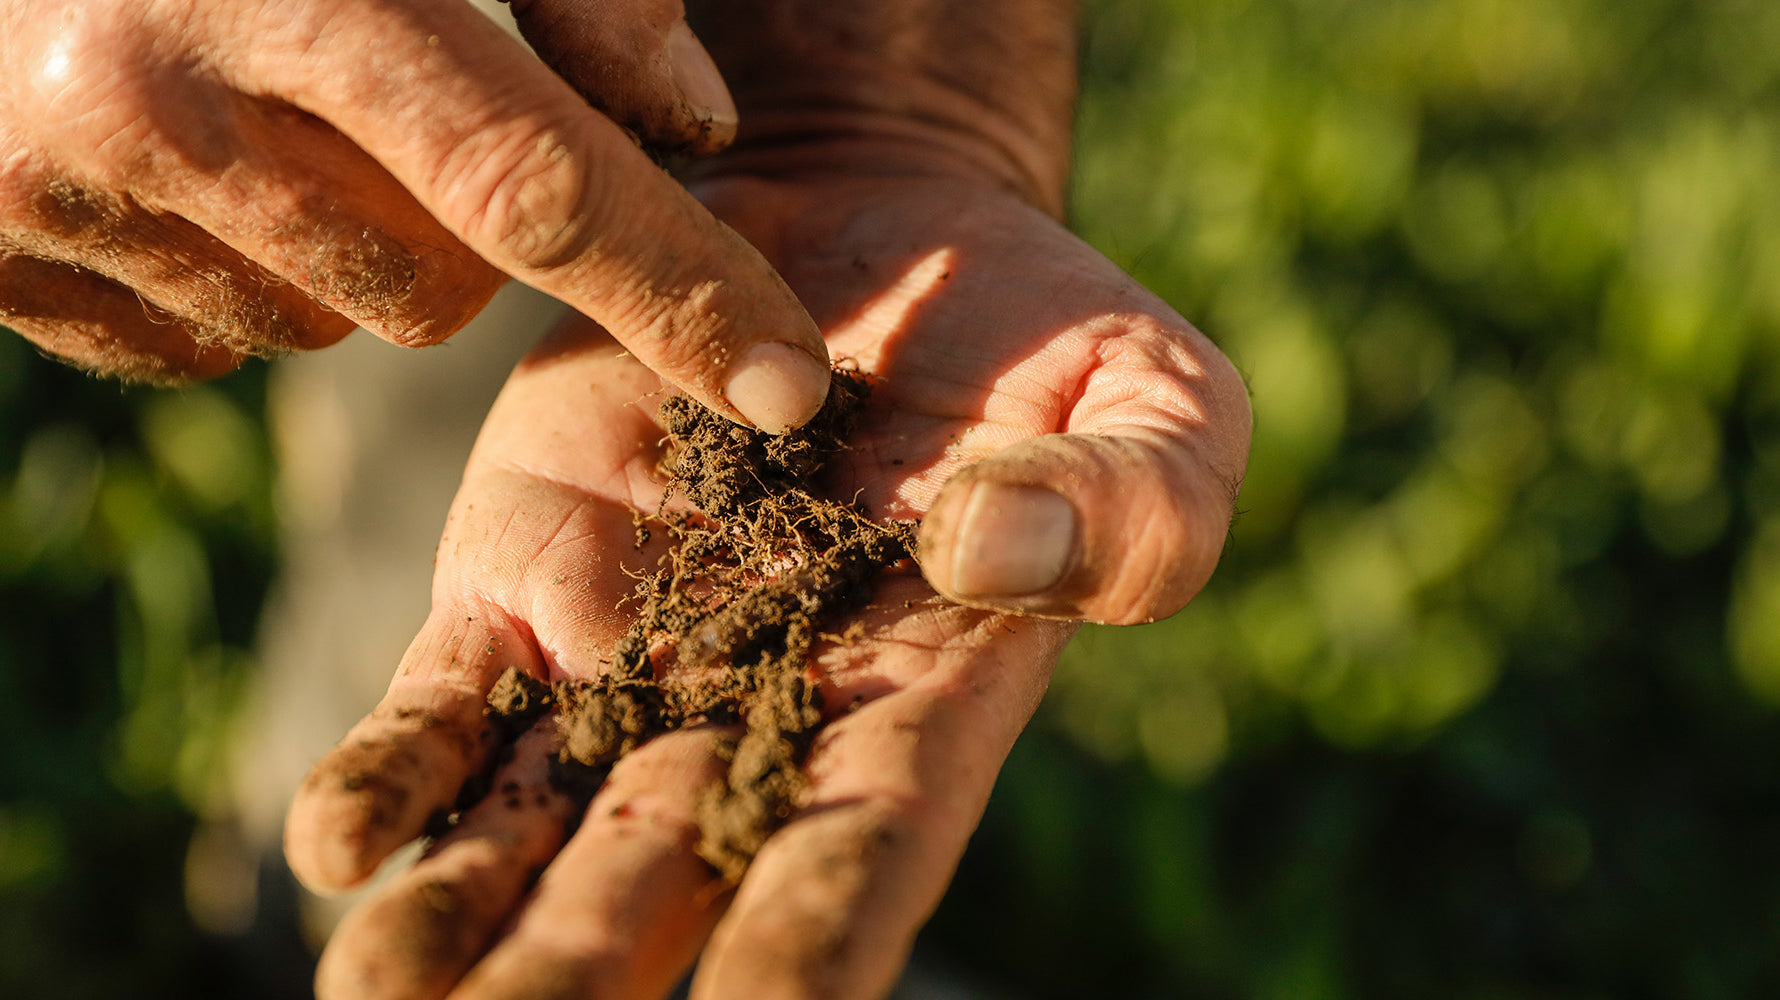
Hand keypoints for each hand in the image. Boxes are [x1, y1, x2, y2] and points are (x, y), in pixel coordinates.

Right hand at [0, 0, 830, 431]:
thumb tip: (691, 128)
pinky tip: (178, 161)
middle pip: (436, 289)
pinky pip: (201, 348)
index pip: (538, 186)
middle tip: (386, 93)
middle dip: (462, 226)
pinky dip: (234, 277)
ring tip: (263, 107)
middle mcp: (144, 100)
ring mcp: (40, 191)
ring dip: (344, 249)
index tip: (787, 385)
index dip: (681, 292)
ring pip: (325, 327)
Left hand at [283, 170, 1248, 998]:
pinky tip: (337, 846)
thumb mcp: (1158, 403)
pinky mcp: (529, 573)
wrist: (877, 234)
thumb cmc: (1043, 336)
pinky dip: (392, 771)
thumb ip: (1132, 505)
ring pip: (536, 815)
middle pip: (671, 866)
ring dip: (464, 914)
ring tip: (385, 995)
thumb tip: (987, 549)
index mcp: (923, 699)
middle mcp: (763, 708)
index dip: (815, 934)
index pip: (868, 842)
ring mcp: (632, 648)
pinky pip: (448, 697)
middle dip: (592, 962)